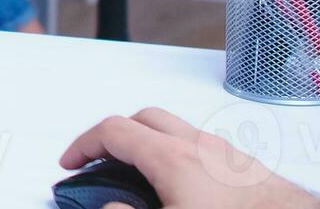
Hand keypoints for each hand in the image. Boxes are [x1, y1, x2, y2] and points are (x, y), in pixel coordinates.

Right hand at [60, 108, 319, 208]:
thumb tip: (108, 206)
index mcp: (172, 157)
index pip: (112, 131)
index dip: (83, 145)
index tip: (71, 163)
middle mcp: (200, 146)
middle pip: (144, 119)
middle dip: (115, 136)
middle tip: (99, 161)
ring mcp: (226, 155)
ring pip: (176, 132)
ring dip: (149, 146)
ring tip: (139, 177)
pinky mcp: (248, 170)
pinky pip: (203, 150)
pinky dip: (179, 157)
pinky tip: (184, 188)